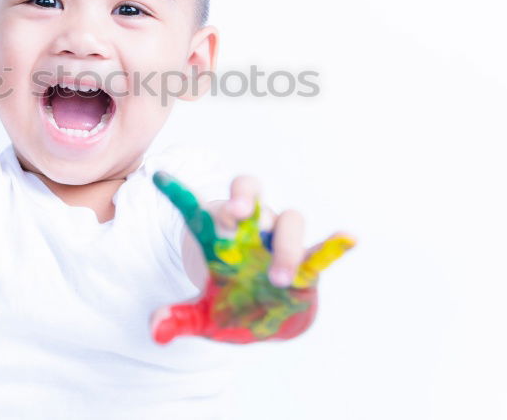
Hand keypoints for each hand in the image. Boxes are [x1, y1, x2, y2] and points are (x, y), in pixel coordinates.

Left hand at [150, 172, 354, 343]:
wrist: (264, 316)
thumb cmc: (231, 303)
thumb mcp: (201, 315)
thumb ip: (179, 319)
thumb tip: (156, 330)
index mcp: (218, 235)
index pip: (196, 208)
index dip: (178, 193)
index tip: (158, 176)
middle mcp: (251, 229)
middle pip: (249, 192)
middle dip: (244, 197)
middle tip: (237, 214)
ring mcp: (280, 242)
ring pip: (289, 220)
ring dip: (285, 246)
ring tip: (277, 281)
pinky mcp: (308, 263)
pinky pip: (324, 250)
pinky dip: (336, 244)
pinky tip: (350, 237)